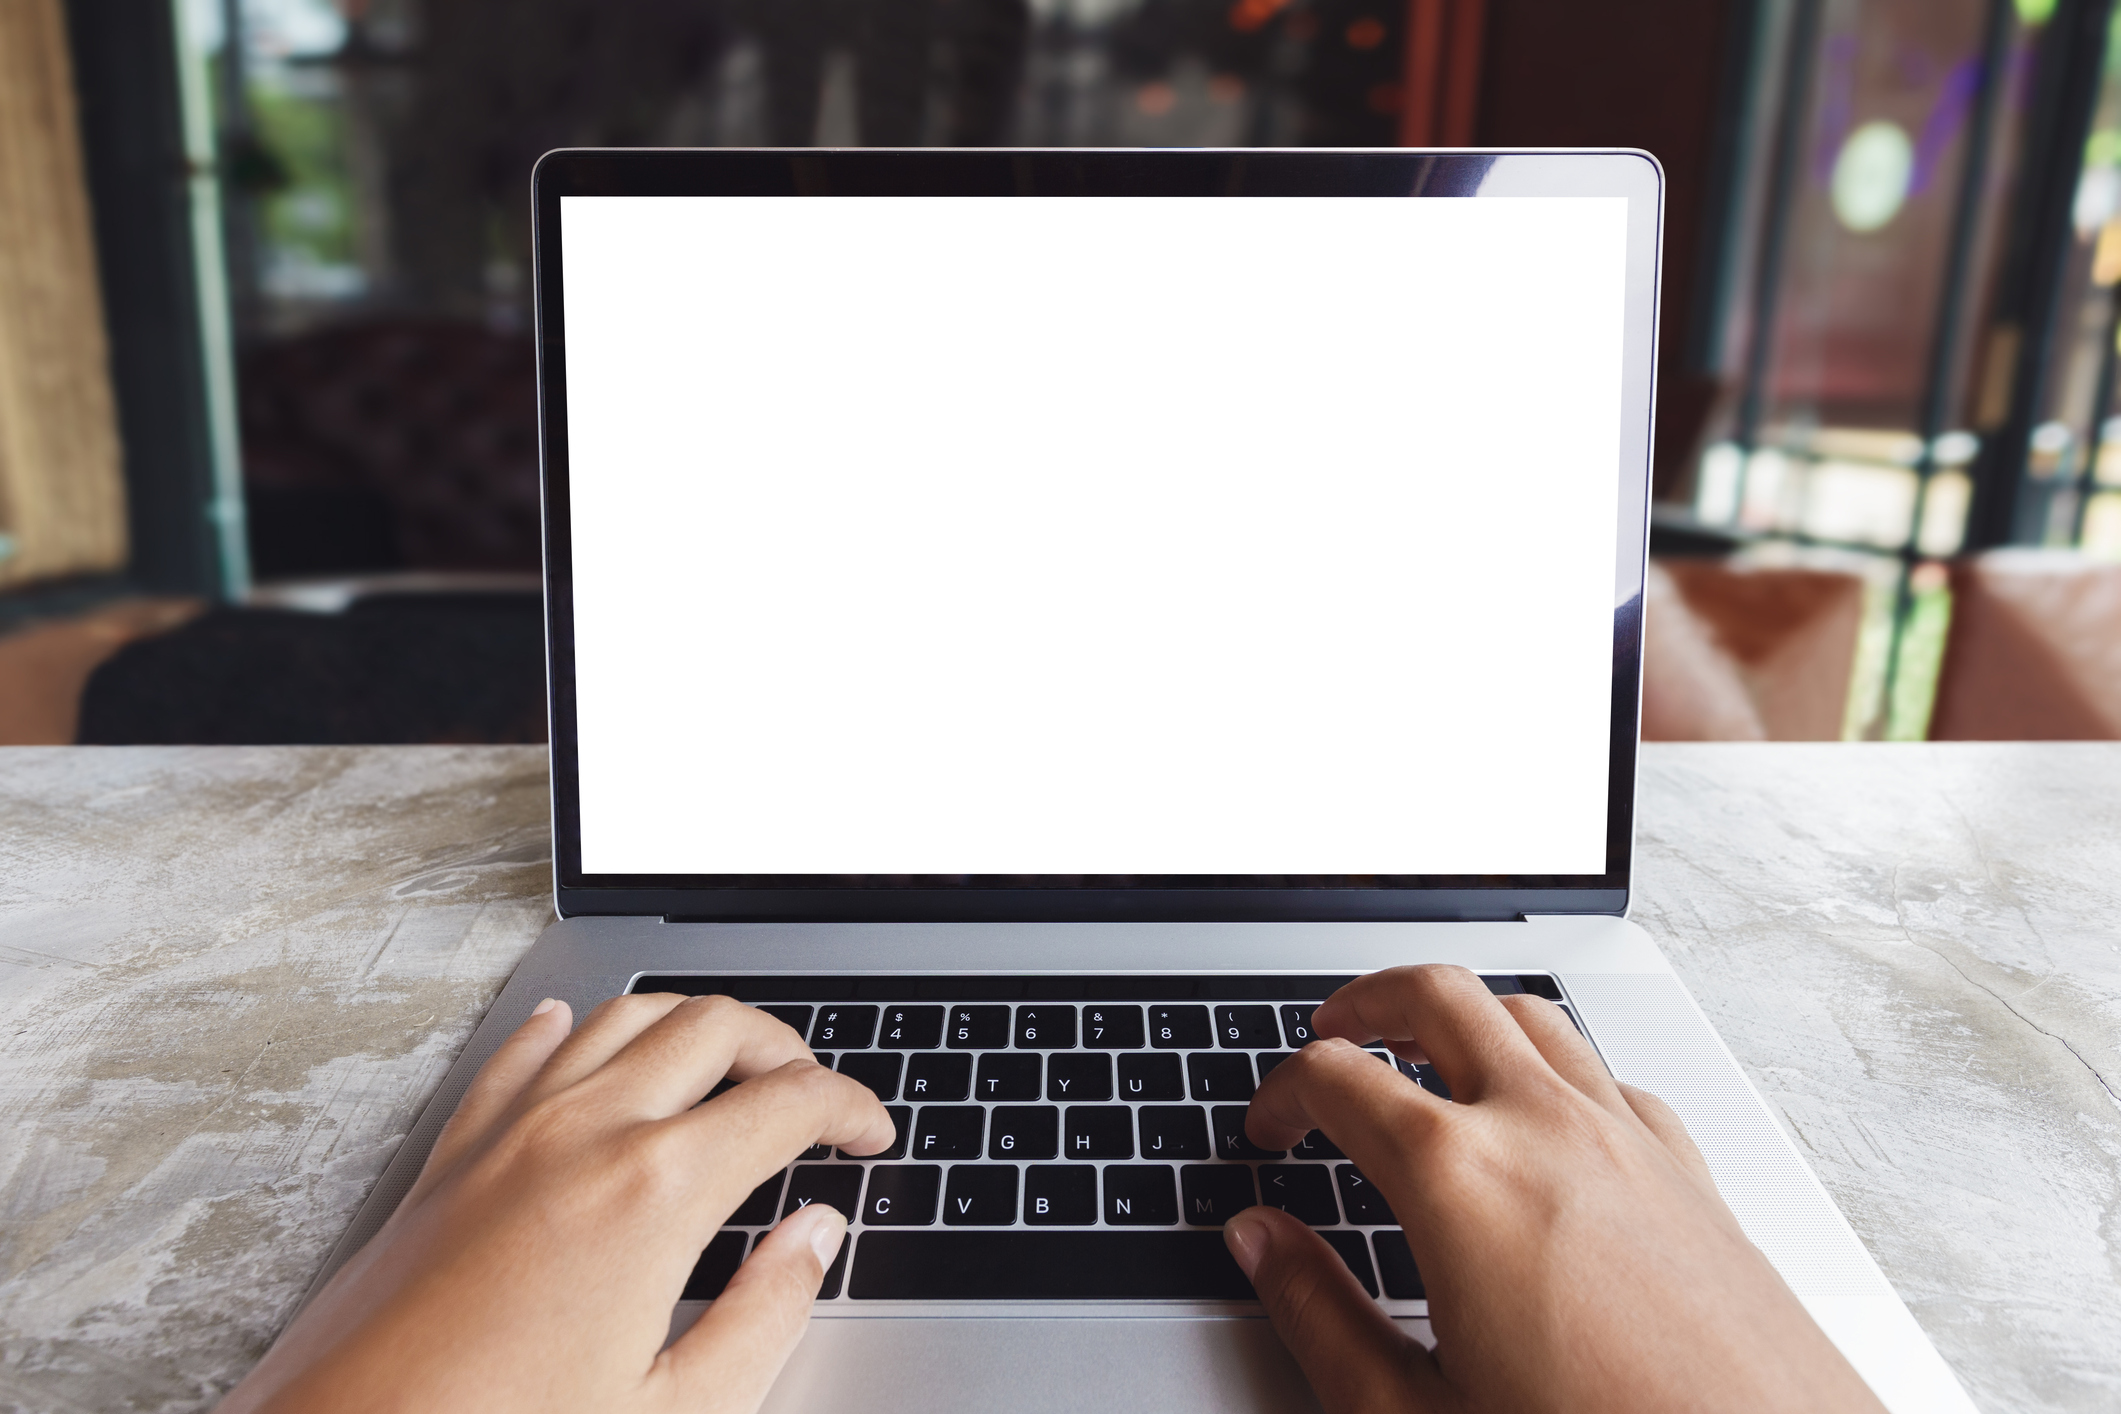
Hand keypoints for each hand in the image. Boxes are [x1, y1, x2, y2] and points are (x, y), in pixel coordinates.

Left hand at [218, 993, 894, 1413]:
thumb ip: (765, 1317)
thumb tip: (813, 1242)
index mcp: (655, 1191)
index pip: (787, 1103)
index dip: (850, 1108)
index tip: (870, 1134)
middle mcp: (584, 1132)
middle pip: (714, 1027)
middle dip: (785, 1047)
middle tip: (814, 1095)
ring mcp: (510, 1133)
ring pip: (623, 1016)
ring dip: (692, 1023)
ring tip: (727, 1062)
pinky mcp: (451, 1156)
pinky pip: (523, 1051)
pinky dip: (572, 1028)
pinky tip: (578, 1033)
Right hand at [1224, 965, 1884, 1413]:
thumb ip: (1319, 1316)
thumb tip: (1262, 1244)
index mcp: (1459, 1177)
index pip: (1335, 1076)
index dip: (1280, 1093)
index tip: (1270, 1130)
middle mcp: (1546, 1129)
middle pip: (1438, 994)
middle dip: (1367, 1000)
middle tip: (1331, 1034)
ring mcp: (1629, 1140)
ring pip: (1529, 1015)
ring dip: (1463, 1017)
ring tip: (1424, 1052)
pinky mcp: (1691, 1174)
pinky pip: (1607, 1075)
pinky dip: (1553, 1070)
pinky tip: (1543, 1121)